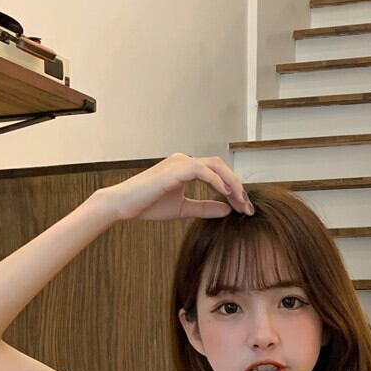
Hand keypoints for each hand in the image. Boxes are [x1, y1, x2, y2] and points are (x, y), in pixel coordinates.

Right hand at [100, 153, 253, 222]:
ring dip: (231, 183)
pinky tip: (225, 194)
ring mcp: (179, 163)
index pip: (218, 173)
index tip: (243, 208)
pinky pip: (202, 170)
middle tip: (247, 206)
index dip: (234, 189)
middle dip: (237, 186)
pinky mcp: (174, 169)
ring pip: (215, 165)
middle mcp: (184, 161)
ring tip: (240, 201)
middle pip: (221, 166)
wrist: (124, 205)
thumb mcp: (183, 209)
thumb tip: (227, 210)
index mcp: (186, 168)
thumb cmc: (148, 205)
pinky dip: (216, 181)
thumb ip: (205, 208)